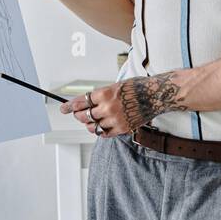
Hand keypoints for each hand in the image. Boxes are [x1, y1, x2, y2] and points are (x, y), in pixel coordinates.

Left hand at [60, 73, 186, 135]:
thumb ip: (101, 95)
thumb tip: (87, 101)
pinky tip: (101, 126)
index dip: (70, 106)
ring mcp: (115, 120)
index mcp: (105, 93)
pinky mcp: (122, 128)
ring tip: (90, 121)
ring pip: (93, 127)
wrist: (156, 95)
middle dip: (78, 115)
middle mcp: (108, 107)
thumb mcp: (116, 85)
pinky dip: (100, 131)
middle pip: (84, 116)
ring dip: (89, 124)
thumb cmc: (138, 87)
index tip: (64, 108)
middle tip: (78, 114)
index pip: (81, 102)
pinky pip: (105, 134)